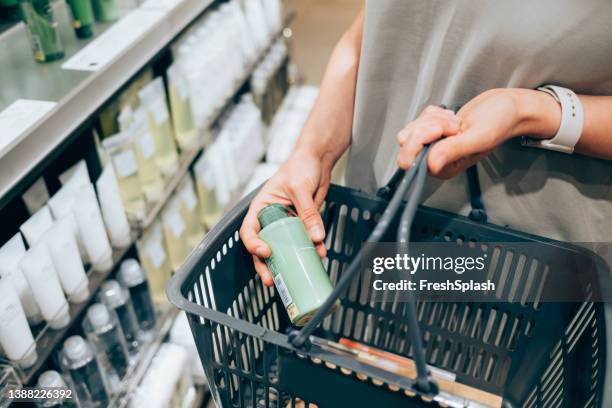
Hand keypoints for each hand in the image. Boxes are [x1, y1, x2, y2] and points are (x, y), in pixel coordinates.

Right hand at [240, 149, 330, 285]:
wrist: (318, 159)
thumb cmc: (300, 166)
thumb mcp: (300, 189)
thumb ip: (308, 212)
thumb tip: (316, 237)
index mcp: (261, 207)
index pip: (249, 230)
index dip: (254, 244)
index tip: (265, 252)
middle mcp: (270, 218)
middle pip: (263, 246)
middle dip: (266, 265)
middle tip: (271, 280)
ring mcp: (286, 223)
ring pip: (283, 248)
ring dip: (288, 263)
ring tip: (293, 276)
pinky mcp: (301, 224)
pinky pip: (303, 241)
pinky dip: (311, 250)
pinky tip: (319, 256)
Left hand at [396, 89, 560, 177]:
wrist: (508, 107)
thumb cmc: (500, 122)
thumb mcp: (478, 137)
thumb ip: (453, 150)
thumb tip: (430, 165)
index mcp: (444, 169)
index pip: (410, 160)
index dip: (422, 139)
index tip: (443, 129)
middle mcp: (436, 160)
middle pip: (406, 141)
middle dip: (429, 125)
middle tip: (454, 123)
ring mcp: (434, 145)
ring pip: (412, 127)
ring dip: (434, 117)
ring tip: (457, 120)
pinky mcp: (434, 132)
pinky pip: (420, 118)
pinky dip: (435, 112)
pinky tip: (453, 116)